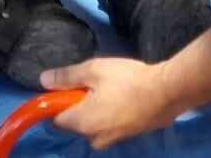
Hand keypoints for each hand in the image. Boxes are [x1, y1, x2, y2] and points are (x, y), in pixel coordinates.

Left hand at [42, 58, 182, 149]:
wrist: (168, 92)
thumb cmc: (127, 80)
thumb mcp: (93, 70)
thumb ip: (67, 77)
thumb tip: (43, 80)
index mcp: (82, 123)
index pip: (56, 119)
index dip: (58, 102)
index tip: (68, 87)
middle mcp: (94, 138)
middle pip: (75, 123)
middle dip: (79, 105)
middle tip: (95, 83)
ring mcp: (113, 140)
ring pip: (94, 124)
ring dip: (96, 109)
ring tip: (113, 88)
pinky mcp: (128, 137)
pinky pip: (110, 125)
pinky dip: (111, 114)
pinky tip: (124, 97)